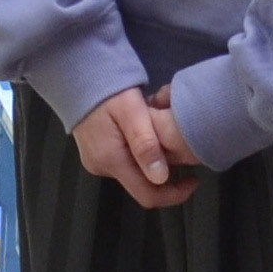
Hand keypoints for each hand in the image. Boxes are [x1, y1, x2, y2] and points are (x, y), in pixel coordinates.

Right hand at [74, 87, 200, 208]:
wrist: (78, 77)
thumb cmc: (109, 90)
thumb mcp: (132, 111)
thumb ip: (145, 143)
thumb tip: (161, 178)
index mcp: (110, 160)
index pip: (147, 194)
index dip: (174, 193)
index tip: (194, 179)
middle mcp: (101, 168)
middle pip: (142, 186)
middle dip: (164, 173)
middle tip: (178, 150)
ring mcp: (97, 163)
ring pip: (135, 175)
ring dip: (152, 162)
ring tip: (160, 136)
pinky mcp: (96, 156)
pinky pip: (125, 164)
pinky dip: (140, 156)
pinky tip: (145, 136)